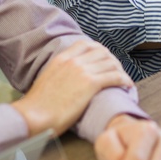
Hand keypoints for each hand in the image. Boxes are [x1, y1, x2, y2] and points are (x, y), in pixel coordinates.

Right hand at [12, 41, 132, 136]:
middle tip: (117, 72)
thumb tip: (68, 81)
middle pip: (102, 52)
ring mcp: (82, 70)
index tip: (105, 61)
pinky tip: (127, 86)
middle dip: (113, 61)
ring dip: (120, 71)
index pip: (87, 44)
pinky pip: (115, 76)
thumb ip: (60, 74)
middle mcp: (73, 60)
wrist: (33, 115)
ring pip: (111, 63)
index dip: (100, 51)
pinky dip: (124, 80)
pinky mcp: (90, 84)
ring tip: (124, 80)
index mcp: (61, 58)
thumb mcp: (47, 79)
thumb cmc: (38, 106)